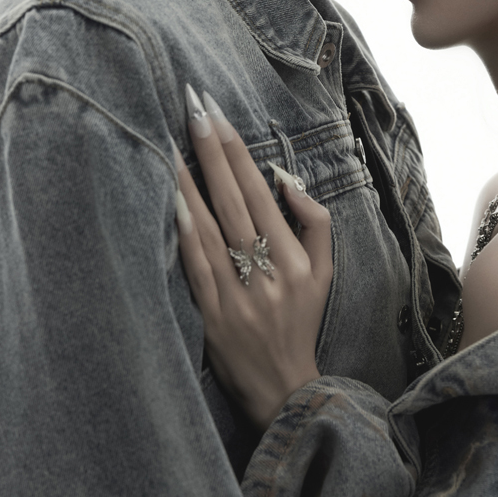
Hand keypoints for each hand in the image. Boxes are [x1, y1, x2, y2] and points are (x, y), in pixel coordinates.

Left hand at [173, 87, 332, 431]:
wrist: (284, 388)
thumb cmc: (302, 320)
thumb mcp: (326, 272)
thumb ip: (314, 222)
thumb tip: (284, 179)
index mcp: (297, 260)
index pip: (262, 193)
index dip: (239, 152)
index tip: (218, 115)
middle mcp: (268, 274)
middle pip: (235, 201)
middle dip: (213, 151)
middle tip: (193, 108)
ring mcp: (238, 296)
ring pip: (210, 229)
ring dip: (190, 183)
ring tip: (172, 143)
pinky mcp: (212, 316)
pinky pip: (194, 266)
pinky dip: (183, 231)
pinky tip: (171, 201)